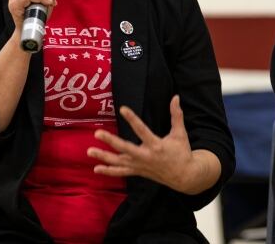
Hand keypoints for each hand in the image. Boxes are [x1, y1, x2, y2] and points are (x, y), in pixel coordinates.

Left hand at [87, 95, 219, 194]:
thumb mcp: (180, 133)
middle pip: (125, 148)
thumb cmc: (182, 152)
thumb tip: (176, 97)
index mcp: (156, 145)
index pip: (142, 130)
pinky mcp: (138, 172)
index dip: (132, 119)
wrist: (185, 176)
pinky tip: (96, 168)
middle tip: (97, 133)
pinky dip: (109, 171)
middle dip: (110, 141)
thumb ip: (176, 115)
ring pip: (119, 162)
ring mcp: (140, 166)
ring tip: (89, 151)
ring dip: (104, 157)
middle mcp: (146, 156)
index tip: (123, 108)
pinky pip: (121, 172)